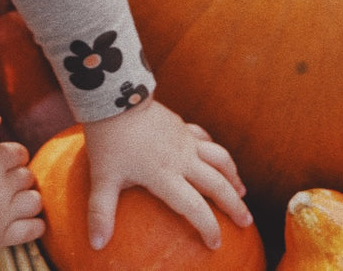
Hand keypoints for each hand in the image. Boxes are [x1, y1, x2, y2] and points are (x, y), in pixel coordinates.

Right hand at [0, 107, 44, 250]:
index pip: (19, 153)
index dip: (10, 154)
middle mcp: (3, 188)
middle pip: (27, 176)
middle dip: (16, 174)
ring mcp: (3, 215)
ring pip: (34, 201)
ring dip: (26, 197)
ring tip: (11, 198)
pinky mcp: (1, 236)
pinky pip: (33, 229)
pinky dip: (34, 223)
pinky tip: (22, 217)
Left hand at [80, 98, 250, 249]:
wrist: (115, 97)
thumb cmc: (108, 140)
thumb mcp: (102, 179)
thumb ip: (100, 213)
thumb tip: (96, 245)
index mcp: (165, 176)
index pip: (194, 208)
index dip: (208, 228)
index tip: (215, 244)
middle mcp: (182, 159)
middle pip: (217, 185)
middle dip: (234, 206)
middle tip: (246, 222)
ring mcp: (185, 140)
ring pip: (219, 159)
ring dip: (233, 176)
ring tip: (241, 191)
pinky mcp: (182, 126)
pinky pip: (206, 139)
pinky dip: (216, 151)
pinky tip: (218, 158)